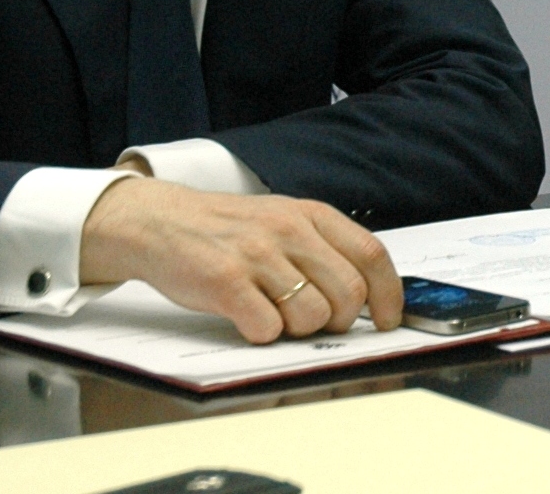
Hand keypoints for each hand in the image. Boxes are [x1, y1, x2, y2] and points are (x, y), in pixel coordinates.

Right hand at [80, 177, 403, 343]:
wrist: (161, 222)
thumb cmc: (227, 229)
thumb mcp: (283, 221)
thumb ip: (323, 248)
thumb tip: (367, 295)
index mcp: (311, 215)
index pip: (372, 255)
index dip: (388, 294)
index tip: (388, 319)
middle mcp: (290, 230)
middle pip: (349, 293)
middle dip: (341, 320)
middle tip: (318, 322)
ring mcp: (258, 255)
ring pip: (313, 315)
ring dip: (300, 330)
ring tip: (276, 315)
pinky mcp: (226, 282)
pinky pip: (268, 328)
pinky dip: (263, 334)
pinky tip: (248, 318)